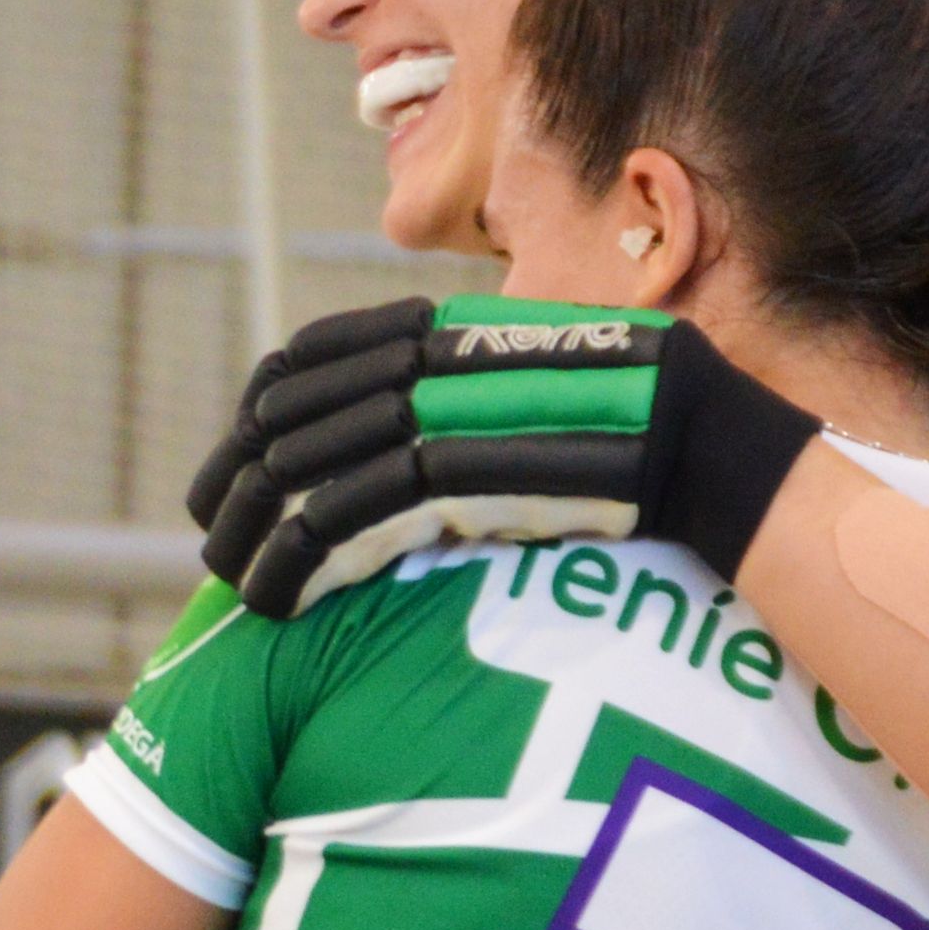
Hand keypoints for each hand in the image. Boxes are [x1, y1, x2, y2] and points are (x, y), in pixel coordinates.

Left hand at [179, 302, 821, 615]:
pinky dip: (309, 561)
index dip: (250, 422)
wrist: (714, 444)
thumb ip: (459, 386)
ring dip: (264, 538)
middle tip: (214, 546)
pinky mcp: (474, 473)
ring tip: (238, 589)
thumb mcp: (531, 379)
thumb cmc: (633, 421)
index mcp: (441, 327)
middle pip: (291, 419)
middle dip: (237, 487)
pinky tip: (283, 601)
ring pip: (314, 471)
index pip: (304, 361)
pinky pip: (360, 516)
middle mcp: (434, 357)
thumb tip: (392, 421)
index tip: (228, 478)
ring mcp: (453, 411)